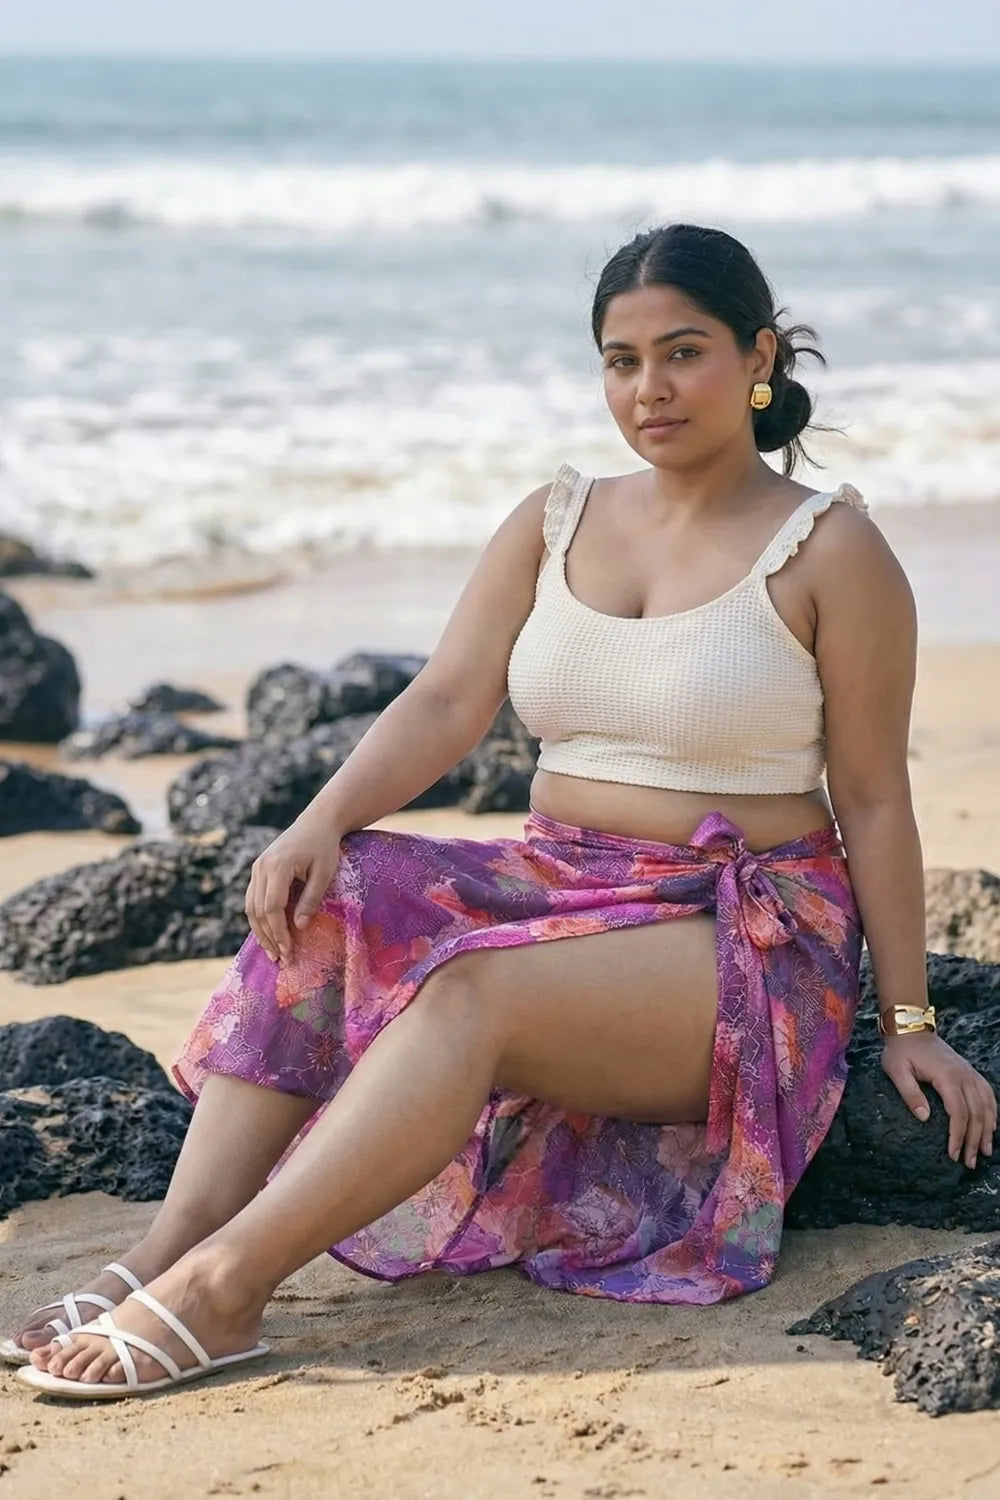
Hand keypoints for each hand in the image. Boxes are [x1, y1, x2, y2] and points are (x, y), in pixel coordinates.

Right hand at [244, 815, 342, 963]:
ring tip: (272, 951)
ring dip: (260, 931)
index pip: (271, 908)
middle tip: (279, 959)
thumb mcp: (324, 873)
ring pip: (250, 906)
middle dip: (267, 937)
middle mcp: (261, 867)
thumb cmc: (325, 846)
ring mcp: (257, 868)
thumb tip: (299, 927)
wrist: (317, 822)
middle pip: (257, 910)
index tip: (288, 950)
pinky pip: (252, 898)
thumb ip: (311, 899)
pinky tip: (268, 932)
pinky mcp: (258, 869)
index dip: (278, 932)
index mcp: (277, 867)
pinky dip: (259, 918)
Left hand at [881, 1030, 996, 1167]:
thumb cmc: (901, 1050)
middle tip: (969, 1162)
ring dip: (988, 1129)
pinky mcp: (969, 1071)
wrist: (910, 1028)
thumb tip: (925, 1118)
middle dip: (974, 1140)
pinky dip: (993, 1111)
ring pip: (987, 1105)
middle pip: (976, 1113)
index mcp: (947, 1076)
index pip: (959, 1113)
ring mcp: (969, 1072)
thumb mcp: (896, 1070)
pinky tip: (991, 1126)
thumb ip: (910, 1093)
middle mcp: (964, 1075)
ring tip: (985, 1151)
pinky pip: (988, 1093)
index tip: (953, 1155)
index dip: (958, 1136)